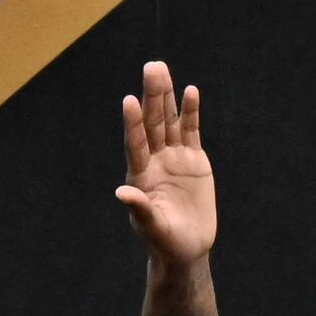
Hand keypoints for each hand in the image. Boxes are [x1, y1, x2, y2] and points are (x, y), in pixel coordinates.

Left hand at [113, 59, 215, 265]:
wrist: (186, 247)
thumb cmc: (164, 241)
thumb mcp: (151, 227)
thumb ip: (139, 208)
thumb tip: (121, 191)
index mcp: (140, 175)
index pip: (136, 143)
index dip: (133, 122)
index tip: (130, 100)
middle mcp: (155, 160)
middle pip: (152, 123)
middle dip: (152, 96)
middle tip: (152, 68)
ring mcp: (174, 158)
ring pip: (169, 121)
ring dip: (166, 96)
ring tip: (162, 70)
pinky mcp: (194, 161)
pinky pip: (191, 132)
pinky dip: (191, 113)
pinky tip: (190, 91)